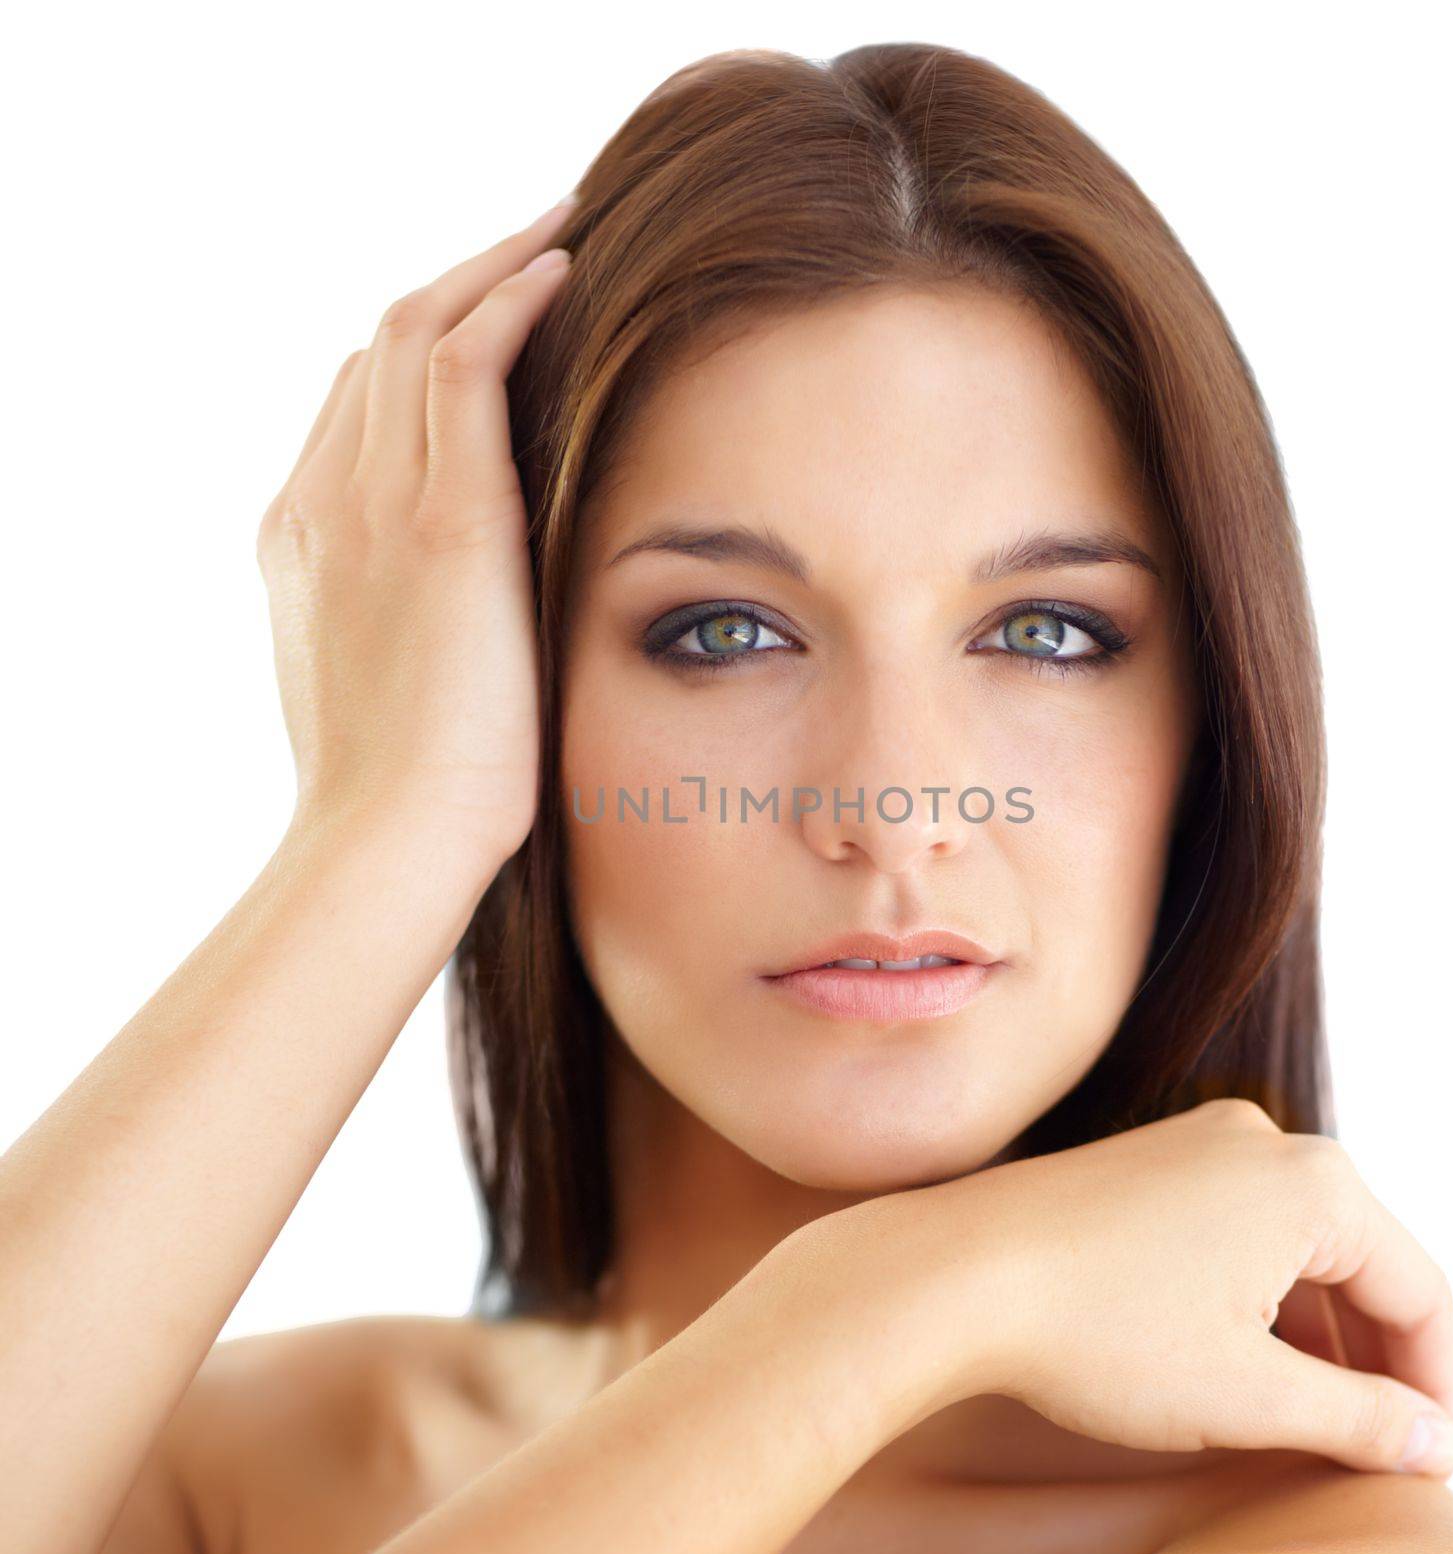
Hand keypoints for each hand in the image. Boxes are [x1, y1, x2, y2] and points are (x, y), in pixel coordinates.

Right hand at [255, 196, 576, 878]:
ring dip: (491, 268)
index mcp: (306, 537)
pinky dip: (510, 305)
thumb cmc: (407, 793)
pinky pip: (466, 368)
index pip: (362, 401)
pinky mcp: (443, 521)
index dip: (427, 344)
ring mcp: (373, 504)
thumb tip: (464, 607)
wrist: (390, 842)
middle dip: (457, 284)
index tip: (491, 319)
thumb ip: (405, 618)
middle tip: (534, 244)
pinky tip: (563, 272)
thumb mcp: (387, 683)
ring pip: (420, 335)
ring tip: (559, 229)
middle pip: (384, 348)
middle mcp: (326, 500)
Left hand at [861, 1097, 1452, 1477]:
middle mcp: (1260, 1140)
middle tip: (1374, 1447)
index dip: (1435, 1385)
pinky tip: (1234, 1357)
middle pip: (1361, 1259)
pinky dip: (1254, 1295)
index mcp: (1310, 1182)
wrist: (954, 1273)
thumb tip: (1434, 1437)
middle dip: (1374, 1357)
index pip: (1420, 1292)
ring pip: (1295, 1245)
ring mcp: (1195, 1142)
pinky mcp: (1145, 1161)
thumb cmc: (1099, 1331)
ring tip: (1305, 1417)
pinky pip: (1235, 1228)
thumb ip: (1362, 1419)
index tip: (1429, 1460)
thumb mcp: (1249, 1394)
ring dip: (1312, 1330)